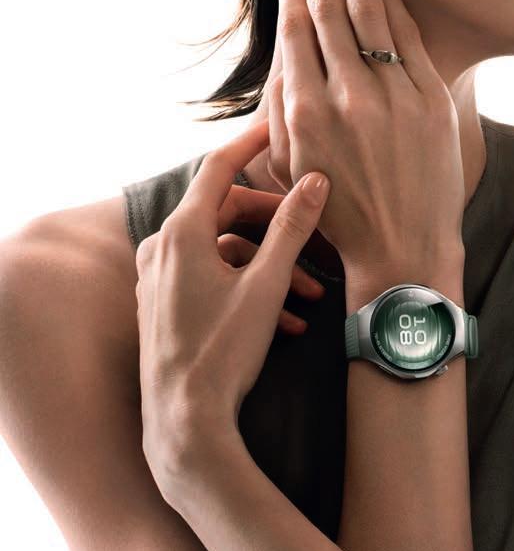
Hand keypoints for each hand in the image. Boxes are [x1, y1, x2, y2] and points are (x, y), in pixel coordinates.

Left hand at [134, 118, 330, 490]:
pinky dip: (248, 287)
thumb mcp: (266, 285)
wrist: (183, 423)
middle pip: (225, 212)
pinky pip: (211, 279)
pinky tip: (288, 319)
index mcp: (182, 233)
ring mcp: (160, 279)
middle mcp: (163, 249)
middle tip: (312, 226)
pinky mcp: (165, 305)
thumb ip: (292, 228)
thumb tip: (315, 180)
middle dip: (275, 222)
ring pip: (224, 251)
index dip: (248, 143)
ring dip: (269, 265)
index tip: (274, 127)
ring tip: (313, 293)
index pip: (217, 168)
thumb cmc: (223, 352)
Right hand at [265, 0, 465, 279]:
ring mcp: (395, 93)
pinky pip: (408, 34)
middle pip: (330, 9)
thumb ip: (279, 105)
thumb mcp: (289, 165)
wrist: (405, 248)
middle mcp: (350, 94)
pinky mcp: (432, 97)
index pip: (296, 31)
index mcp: (307, 112)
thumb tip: (285, 50)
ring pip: (370, 12)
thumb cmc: (338, 210)